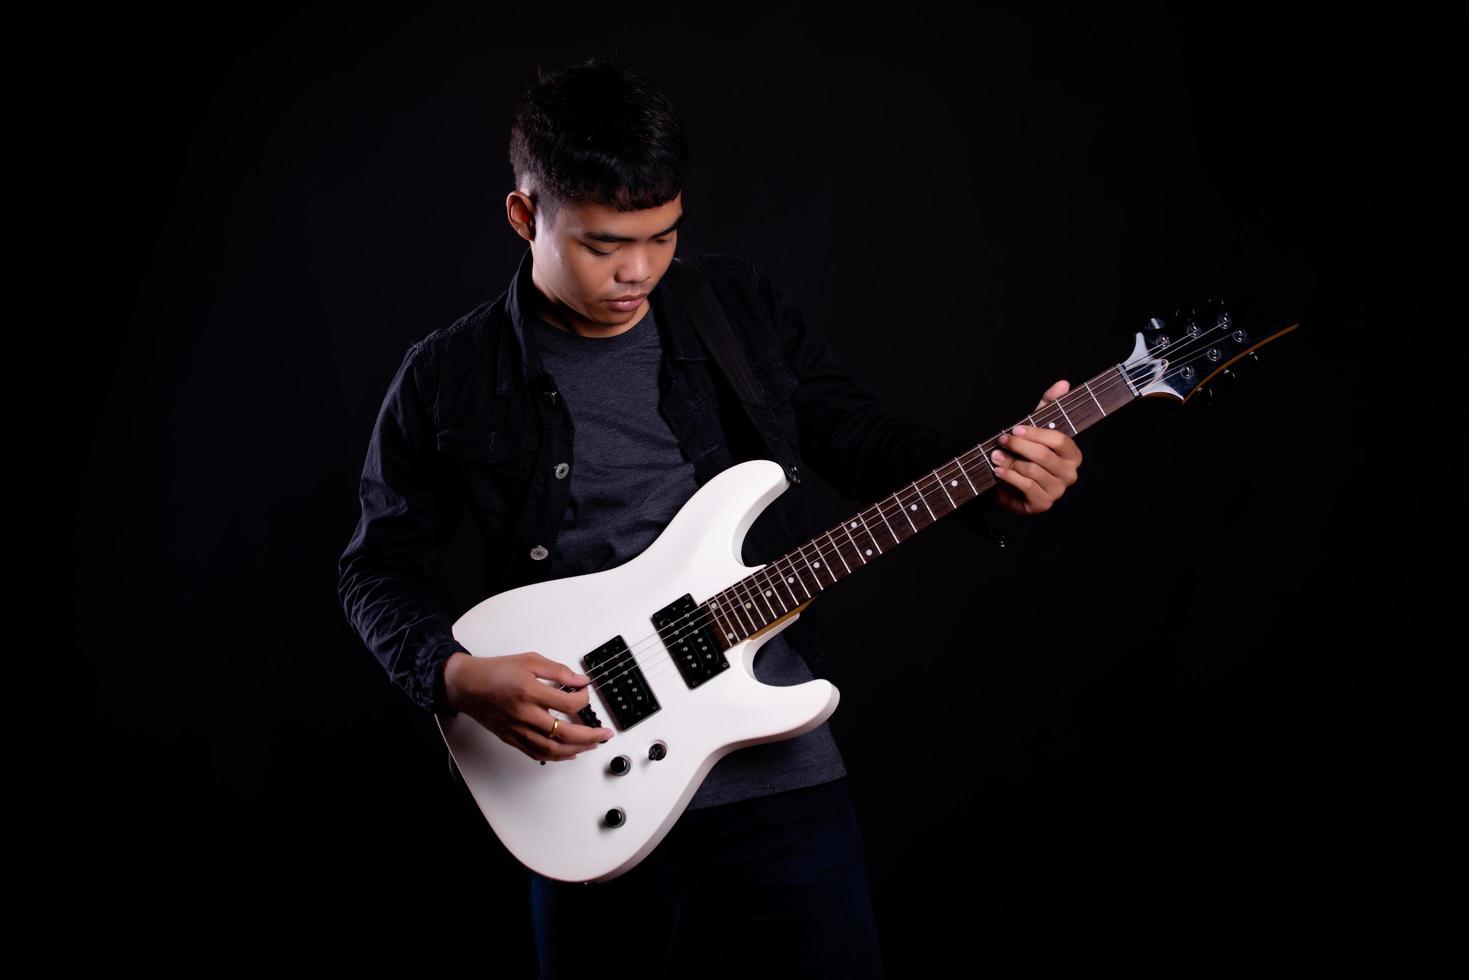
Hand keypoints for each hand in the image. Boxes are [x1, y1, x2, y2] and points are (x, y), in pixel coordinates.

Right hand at [444, 651, 613, 761]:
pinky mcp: (512, 738)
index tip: (585, 691)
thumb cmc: (496, 671)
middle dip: (590, 736)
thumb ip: (558, 671)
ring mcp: (518, 730)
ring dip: (577, 749)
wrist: (467, 685)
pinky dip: (556, 756)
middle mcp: (525, 715)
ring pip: (552, 748)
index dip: (584, 698)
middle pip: (564, 733)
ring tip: (593, 745)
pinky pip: (537, 753)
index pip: (568, 703)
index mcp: (530, 692)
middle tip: (605, 734)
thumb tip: (580, 680)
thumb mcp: (530, 660)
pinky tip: (569, 754)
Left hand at [990, 379, 1082, 515]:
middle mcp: (1070, 473)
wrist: (1011, 487)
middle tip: (1002, 440)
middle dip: (1019, 445)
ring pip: (1032, 471)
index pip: (1059, 439)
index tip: (1015, 427)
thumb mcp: (1035, 428)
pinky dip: (1009, 477)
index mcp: (1072, 454)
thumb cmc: (1026, 456)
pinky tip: (998, 471)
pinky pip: (1026, 486)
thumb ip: (1048, 406)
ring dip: (1009, 462)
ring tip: (995, 457)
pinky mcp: (1043, 504)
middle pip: (1044, 455)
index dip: (1036, 433)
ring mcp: (1058, 490)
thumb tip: (1063, 383)